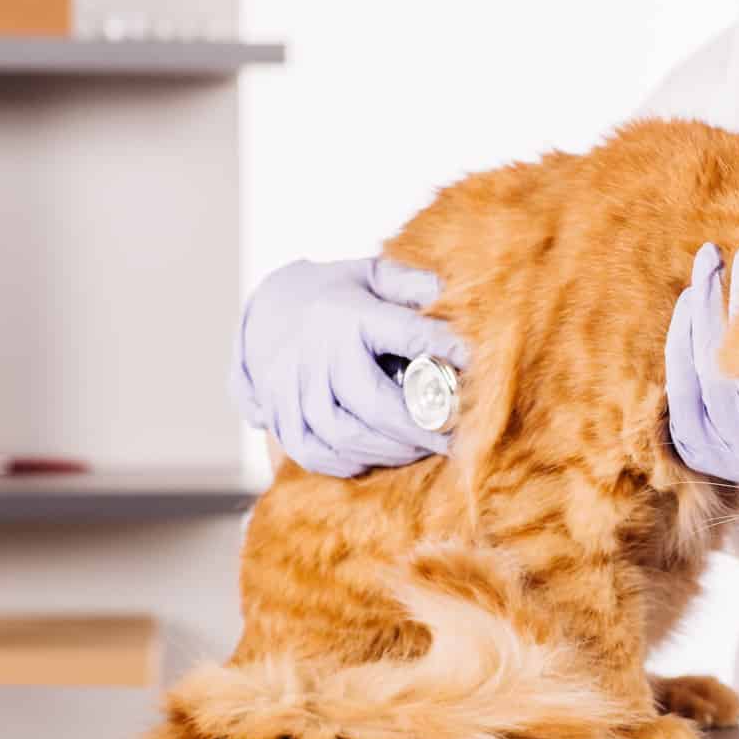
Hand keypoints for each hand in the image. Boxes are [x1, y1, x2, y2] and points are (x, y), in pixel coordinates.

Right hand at [231, 257, 469, 477]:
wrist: (265, 309)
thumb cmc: (335, 295)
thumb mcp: (370, 276)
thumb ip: (409, 284)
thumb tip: (448, 292)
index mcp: (348, 315)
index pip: (404, 333)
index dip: (440, 347)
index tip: (473, 362)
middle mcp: (317, 353)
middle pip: (372, 403)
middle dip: (419, 428)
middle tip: (452, 440)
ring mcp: (291, 387)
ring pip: (342, 436)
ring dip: (388, 451)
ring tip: (420, 450)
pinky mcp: (276, 414)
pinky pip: (313, 453)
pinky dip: (348, 463)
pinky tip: (376, 458)